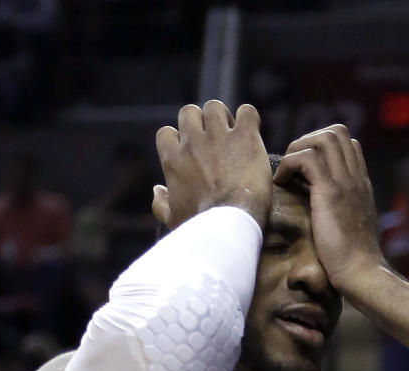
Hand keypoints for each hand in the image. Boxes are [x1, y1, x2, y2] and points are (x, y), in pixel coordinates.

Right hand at [153, 100, 272, 229]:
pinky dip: (249, 118)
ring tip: (233, 134)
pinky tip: (251, 132)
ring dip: (223, 117)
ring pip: (215, 107)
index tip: (190, 153)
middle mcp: (193, 142)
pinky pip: (247, 112)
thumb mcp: (173, 220)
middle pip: (188, 112)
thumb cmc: (200, 225)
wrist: (230, 223)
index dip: (178, 140)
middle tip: (214, 141)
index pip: (166, 132)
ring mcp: (219, 136)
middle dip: (200, 122)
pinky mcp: (245, 137)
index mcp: (173, 159)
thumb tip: (157, 190)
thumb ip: (160, 204)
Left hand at [274, 125, 381, 289]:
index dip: (322, 148)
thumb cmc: (352, 261)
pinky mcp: (331, 192)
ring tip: (286, 174)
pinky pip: (306, 158)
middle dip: (308, 141)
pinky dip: (289, 165)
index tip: (304, 170)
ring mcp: (346, 182)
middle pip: (337, 132)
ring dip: (298, 150)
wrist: (361, 273)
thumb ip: (342, 212)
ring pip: (324, 138)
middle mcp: (356, 178)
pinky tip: (281, 184)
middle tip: (292, 168)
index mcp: (361, 185)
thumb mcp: (350, 228)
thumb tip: (323, 209)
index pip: (348, 144)